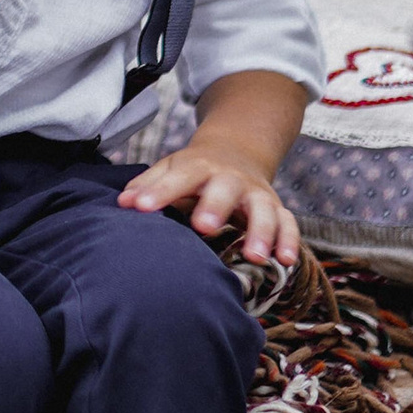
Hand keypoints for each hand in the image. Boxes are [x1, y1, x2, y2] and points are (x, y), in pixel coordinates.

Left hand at [119, 137, 299, 268]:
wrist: (237, 152)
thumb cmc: (195, 170)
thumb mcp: (171, 168)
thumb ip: (148, 185)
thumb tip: (123, 203)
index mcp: (199, 167)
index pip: (178, 176)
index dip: (160, 191)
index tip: (140, 207)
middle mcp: (231, 178)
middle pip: (225, 189)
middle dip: (216, 206)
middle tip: (204, 226)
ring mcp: (256, 194)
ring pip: (264, 209)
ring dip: (261, 231)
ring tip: (254, 256)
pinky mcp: (276, 208)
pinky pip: (288, 223)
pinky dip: (289, 240)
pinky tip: (285, 261)